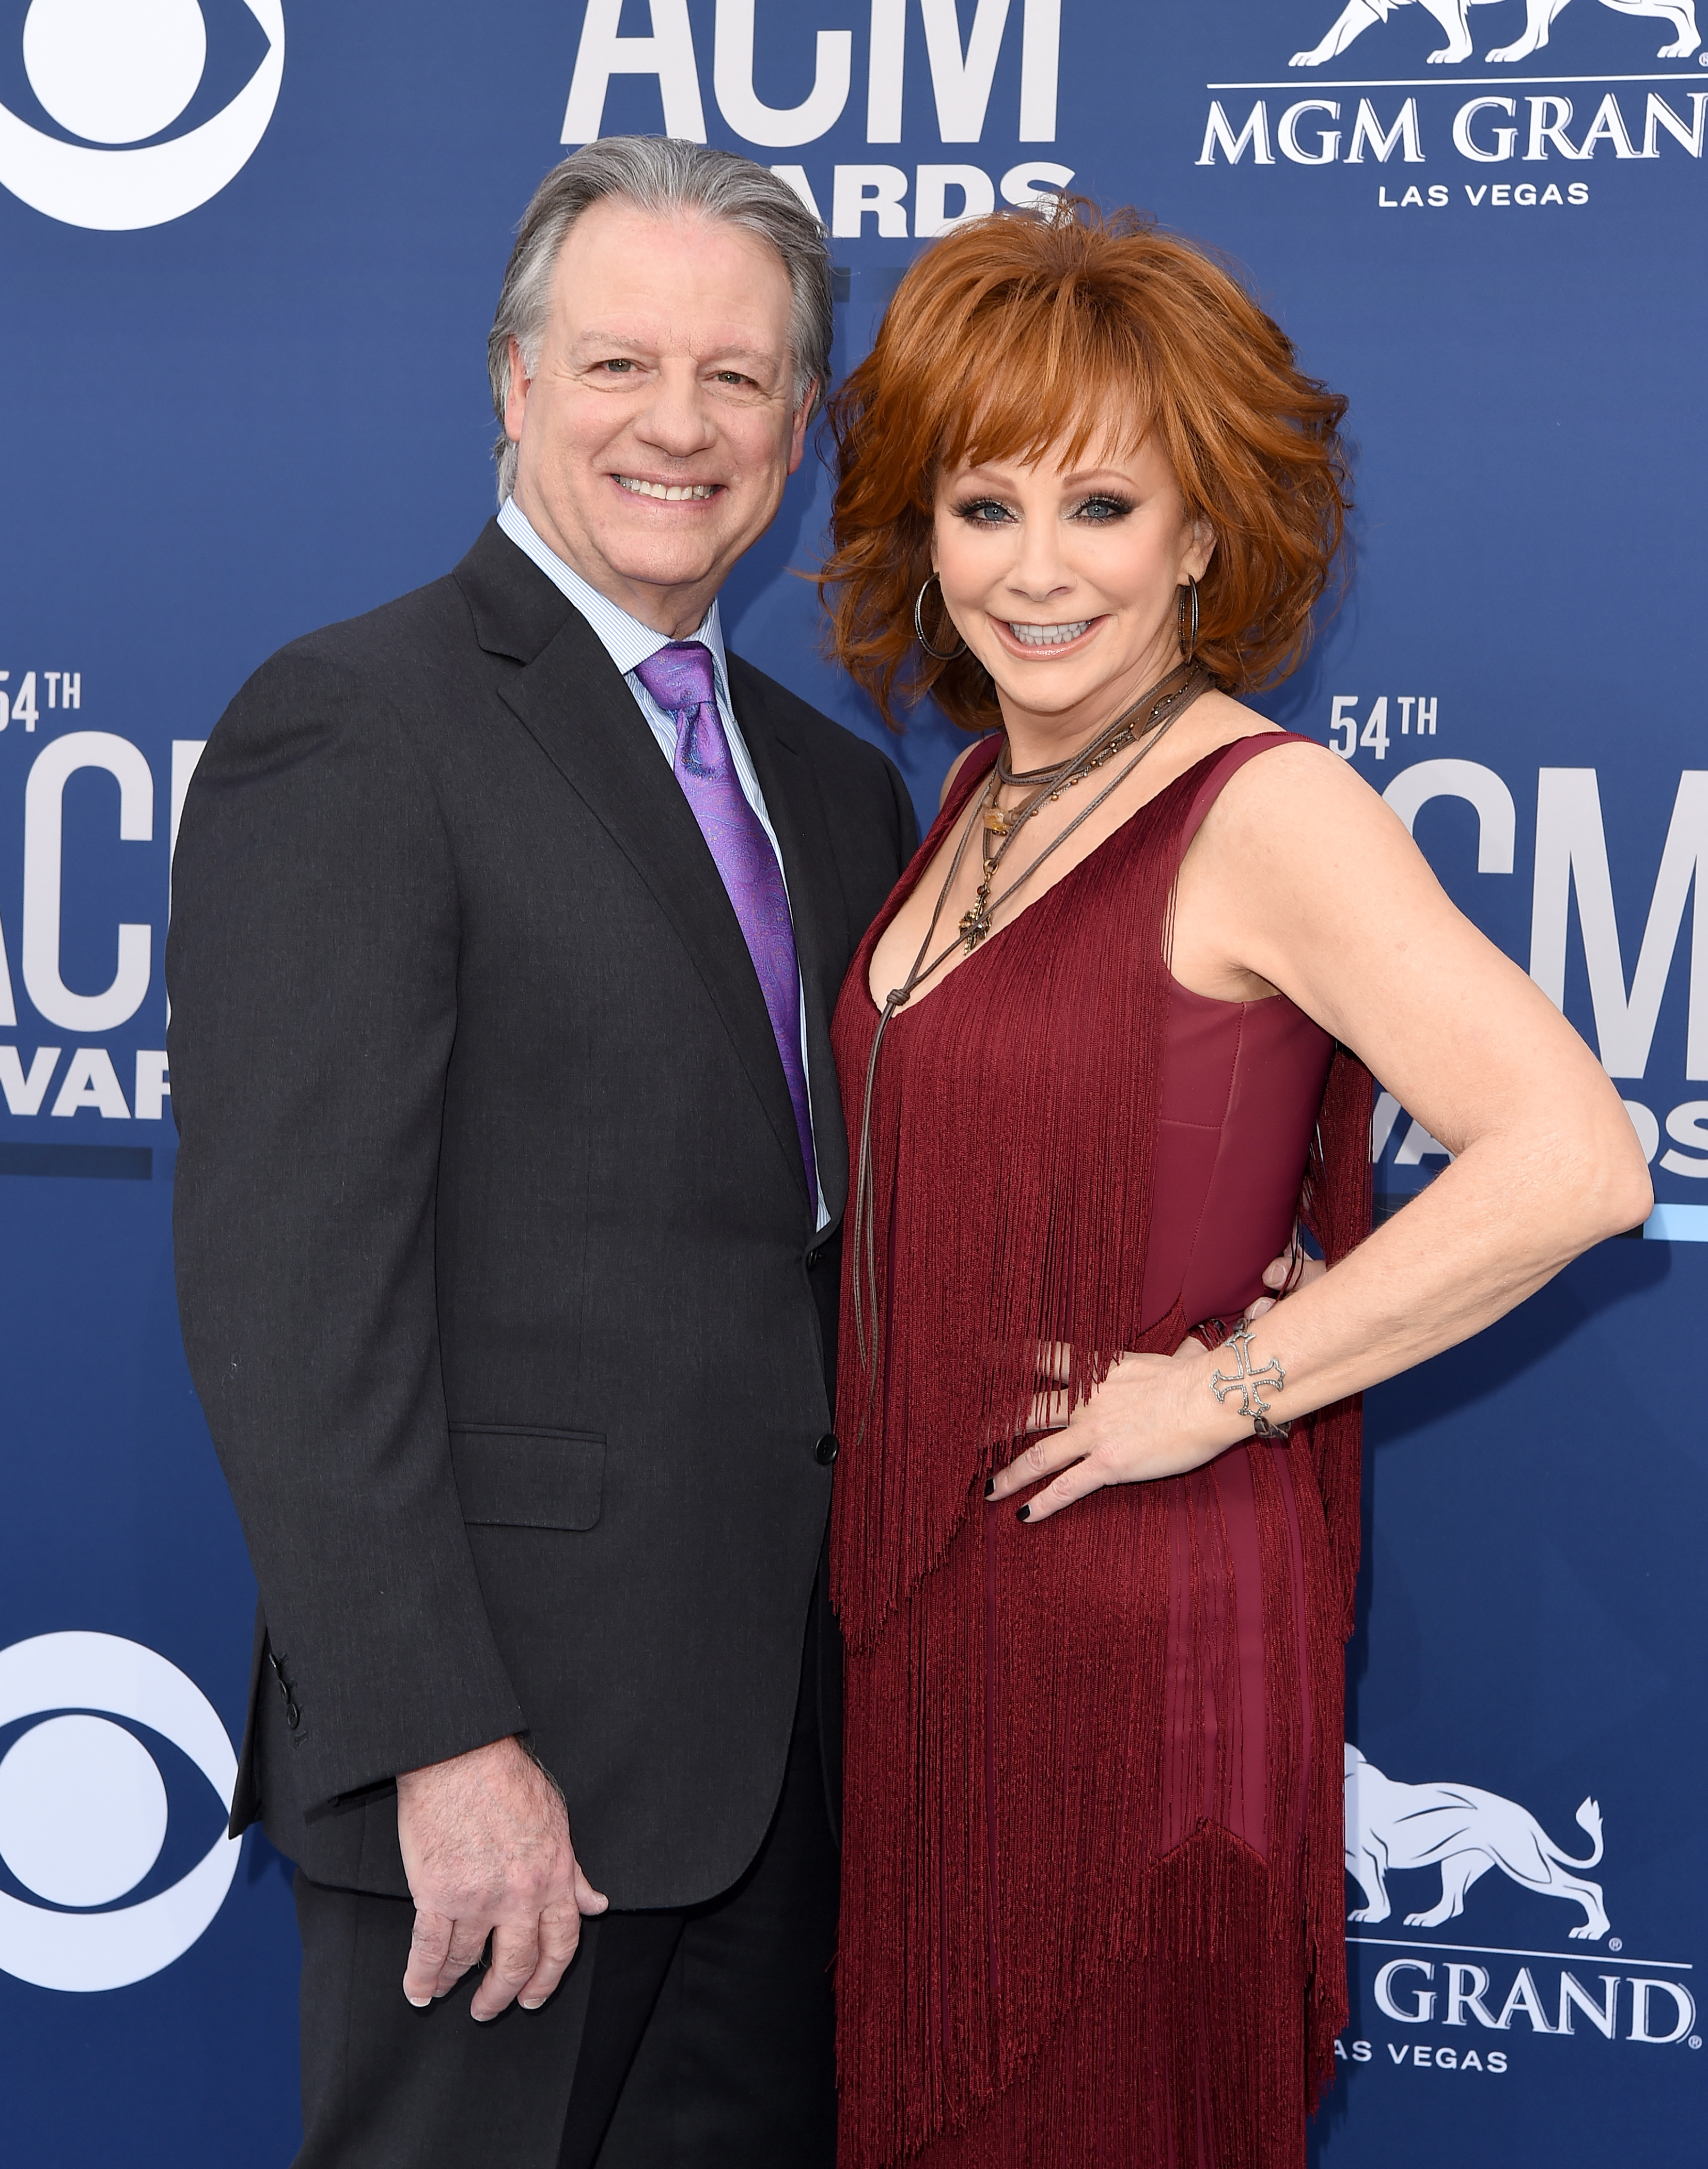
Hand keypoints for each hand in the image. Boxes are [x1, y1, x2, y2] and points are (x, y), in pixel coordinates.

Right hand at [395, 1735, 607, 2019]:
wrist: (462, 1755)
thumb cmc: (509, 1779)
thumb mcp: (557, 1821)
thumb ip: (574, 1871)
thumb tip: (595, 1904)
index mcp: (554, 1877)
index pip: (562, 1944)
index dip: (548, 1976)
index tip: (534, 1995)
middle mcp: (520, 1896)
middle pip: (517, 1963)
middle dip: (503, 1994)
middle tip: (491, 2008)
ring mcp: (478, 1899)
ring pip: (469, 1960)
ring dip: (456, 1983)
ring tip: (446, 1992)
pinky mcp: (436, 1894)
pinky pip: (429, 1950)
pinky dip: (421, 1977)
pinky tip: (418, 1990)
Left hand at [986, 1240, 1320, 1524]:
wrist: (1210, 1398)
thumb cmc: (1198, 1378)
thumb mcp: (1173, 1358)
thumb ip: (1169, 1357)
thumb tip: (1191, 1345)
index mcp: (1097, 1371)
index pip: (1045, 1357)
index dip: (1012, 1356)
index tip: (986, 1355)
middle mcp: (1086, 1401)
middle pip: (1028, 1410)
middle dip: (997, 1426)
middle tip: (972, 1436)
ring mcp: (1093, 1433)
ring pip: (1037, 1455)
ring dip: (1009, 1474)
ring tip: (988, 1489)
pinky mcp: (1108, 1465)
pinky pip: (1066, 1487)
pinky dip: (1042, 1503)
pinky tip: (1024, 1515)